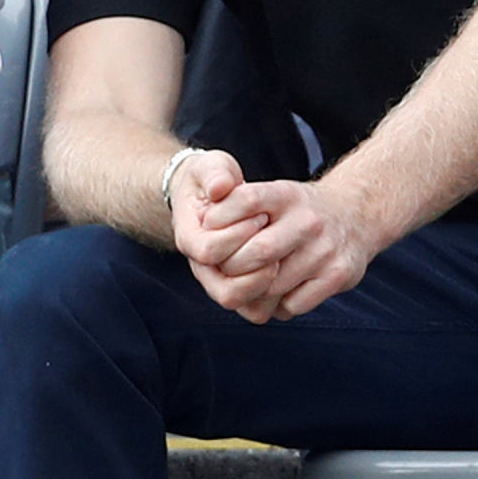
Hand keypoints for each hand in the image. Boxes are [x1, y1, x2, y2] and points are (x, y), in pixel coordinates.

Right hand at [166, 149, 276, 317]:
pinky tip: (288, 265)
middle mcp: (202, 269)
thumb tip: (222, 187)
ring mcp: (221, 284)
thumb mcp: (212, 167)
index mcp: (189, 238)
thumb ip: (214, 174)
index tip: (261, 213)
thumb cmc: (214, 180)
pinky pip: (260, 311)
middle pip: (228, 289)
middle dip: (259, 258)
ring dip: (271, 280)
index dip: (238, 234)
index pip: (209, 251)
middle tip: (275, 231)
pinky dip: (277, 295)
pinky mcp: (242, 293)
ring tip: (284, 251)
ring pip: (247, 306)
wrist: (214, 198)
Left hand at [201, 178, 376, 322]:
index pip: (246, 200)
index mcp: (286, 194)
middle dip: (234, 266)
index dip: (220, 219)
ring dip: (254, 290)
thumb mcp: (275, 195)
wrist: (356, 215)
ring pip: (273, 285)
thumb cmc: (298, 211)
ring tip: (250, 283)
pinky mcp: (338, 276)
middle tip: (226, 270)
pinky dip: (278, 304)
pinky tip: (278, 292)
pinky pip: (292, 304)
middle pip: (257, 252)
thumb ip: (240, 207)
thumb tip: (204, 231)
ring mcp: (325, 249)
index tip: (210, 232)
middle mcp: (308, 220)